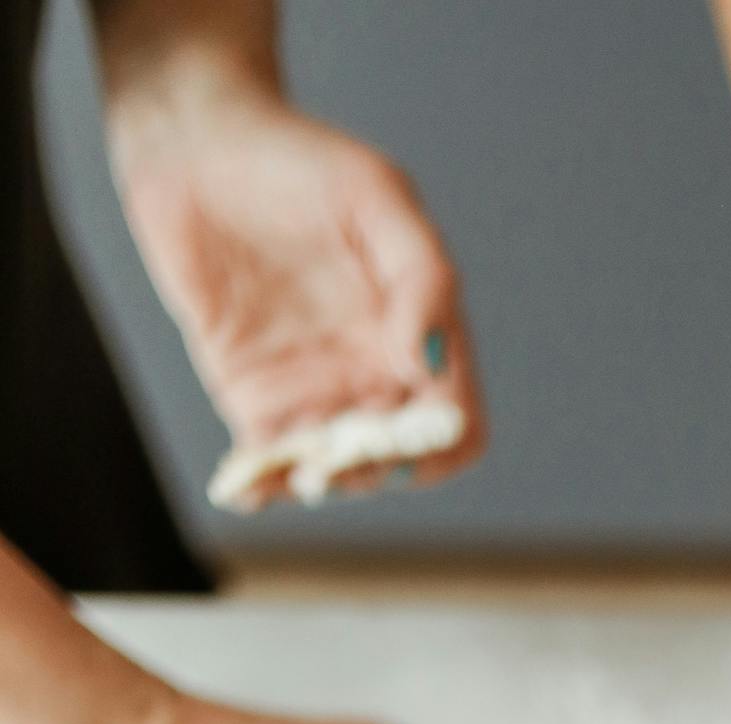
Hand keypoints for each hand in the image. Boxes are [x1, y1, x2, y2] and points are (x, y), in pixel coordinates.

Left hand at [111, 75, 482, 503]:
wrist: (196, 146)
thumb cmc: (296, 160)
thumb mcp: (377, 198)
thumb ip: (423, 279)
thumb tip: (430, 366)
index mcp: (420, 335)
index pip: (454, 425)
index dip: (440, 445)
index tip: (406, 435)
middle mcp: (375, 373)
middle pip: (396, 460)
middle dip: (371, 471)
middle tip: (333, 460)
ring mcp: (314, 392)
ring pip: (333, 471)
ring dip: (317, 482)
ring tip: (293, 468)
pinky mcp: (252, 398)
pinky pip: (267, 460)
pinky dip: (260, 484)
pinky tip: (246, 488)